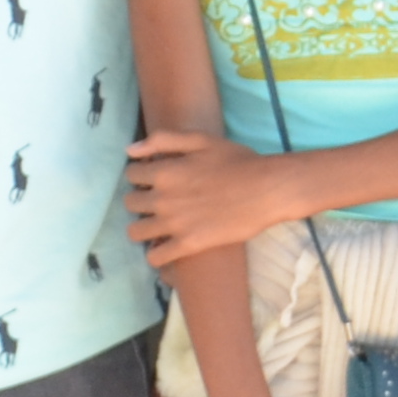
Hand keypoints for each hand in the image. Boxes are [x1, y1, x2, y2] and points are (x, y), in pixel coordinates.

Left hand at [123, 130, 304, 267]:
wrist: (267, 190)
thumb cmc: (238, 161)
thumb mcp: (201, 140)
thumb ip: (163, 139)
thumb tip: (130, 150)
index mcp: (164, 171)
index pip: (131, 174)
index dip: (141, 175)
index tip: (153, 179)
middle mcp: (163, 198)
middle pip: (130, 203)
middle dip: (140, 201)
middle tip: (157, 202)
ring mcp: (174, 224)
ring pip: (136, 232)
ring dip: (143, 228)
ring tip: (158, 226)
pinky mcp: (188, 245)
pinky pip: (155, 257)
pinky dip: (156, 254)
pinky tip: (166, 247)